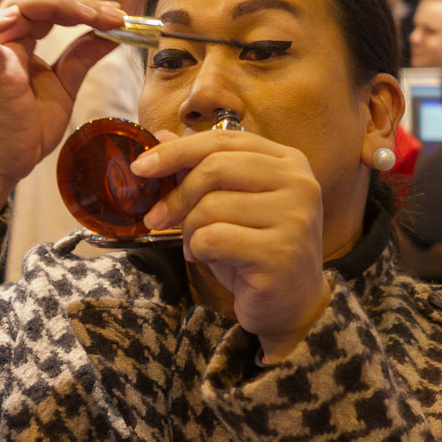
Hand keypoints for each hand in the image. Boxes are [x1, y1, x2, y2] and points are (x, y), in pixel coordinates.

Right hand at [0, 0, 124, 222]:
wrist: (2, 165)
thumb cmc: (25, 129)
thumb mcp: (64, 88)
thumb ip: (81, 58)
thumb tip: (111, 35)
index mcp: (20, 43)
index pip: (49, 9)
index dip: (84, 7)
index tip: (117, 16)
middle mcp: (4, 43)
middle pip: (34, 1)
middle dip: (76, 3)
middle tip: (112, 15)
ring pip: (13, 7)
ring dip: (53, 4)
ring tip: (88, 16)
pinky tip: (13, 17)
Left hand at [132, 129, 333, 360]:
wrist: (291, 303)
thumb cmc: (255, 248)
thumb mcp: (227, 203)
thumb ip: (200, 169)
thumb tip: (161, 138)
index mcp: (287, 161)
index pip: (223, 139)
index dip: (177, 150)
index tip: (141, 167)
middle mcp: (299, 182)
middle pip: (215, 168)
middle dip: (177, 194)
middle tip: (156, 217)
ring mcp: (295, 217)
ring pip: (211, 206)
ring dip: (190, 230)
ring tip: (198, 245)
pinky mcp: (281, 253)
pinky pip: (214, 239)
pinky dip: (199, 250)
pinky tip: (209, 258)